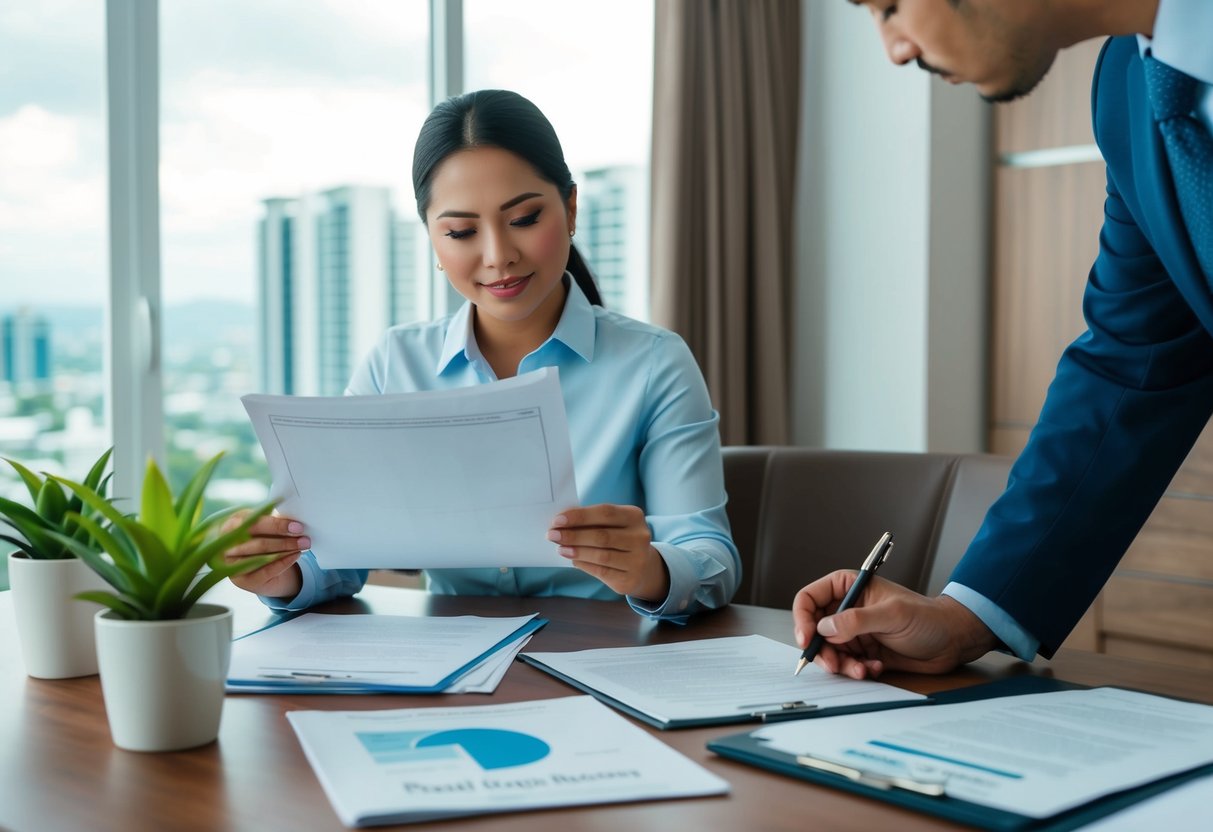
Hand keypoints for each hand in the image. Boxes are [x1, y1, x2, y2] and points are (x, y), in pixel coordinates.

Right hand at [222, 511, 308, 598]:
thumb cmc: (261, 538)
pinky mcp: (241, 580)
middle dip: (285, 541)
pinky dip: (283, 563)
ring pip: (262, 557)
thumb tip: (294, 521)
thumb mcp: (264, 527)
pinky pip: (265, 571)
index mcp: (231, 525)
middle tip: (305, 539)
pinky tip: (295, 556)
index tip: (297, 526)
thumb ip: (273, 522)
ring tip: (303, 546)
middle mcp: (226, 546)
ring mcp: (231, 565)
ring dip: (286, 551)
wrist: (256, 564)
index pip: (252, 523)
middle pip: (258, 543)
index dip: (276, 525)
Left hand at [548, 504, 669, 601]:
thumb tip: (561, 523)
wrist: (642, 565)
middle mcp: (640, 537)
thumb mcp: (611, 524)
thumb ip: (590, 521)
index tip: (557, 520)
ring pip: (601, 555)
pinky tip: (573, 560)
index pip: (605, 513)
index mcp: (634, 516)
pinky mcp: (630, 579)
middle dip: (573, 535)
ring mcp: (638, 559)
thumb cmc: (618, 538)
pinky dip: (584, 565)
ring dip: (577, 552)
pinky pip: (602, 572)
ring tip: (560, 549)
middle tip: (552, 535)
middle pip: (602, 536)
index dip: (580, 516)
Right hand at [792, 571, 998, 678]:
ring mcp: (854, 632)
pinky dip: (855, 670)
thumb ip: (856, 620)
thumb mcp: (892, 615)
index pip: (810, 598)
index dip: (802, 618)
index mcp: (848, 588)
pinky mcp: (863, 652)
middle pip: (814, 630)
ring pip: (828, 651)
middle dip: (821, 650)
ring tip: (861, 670)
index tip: (807, 639)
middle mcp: (846, 609)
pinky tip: (874, 668)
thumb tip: (825, 628)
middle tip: (833, 665)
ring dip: (840, 665)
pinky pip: (845, 665)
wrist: (952, 642)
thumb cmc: (927, 618)